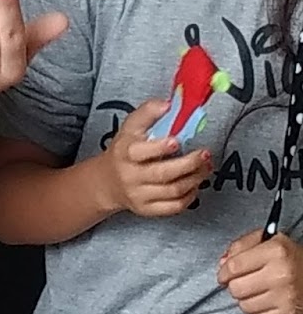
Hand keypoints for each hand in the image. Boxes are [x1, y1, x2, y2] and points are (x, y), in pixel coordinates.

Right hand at [96, 98, 211, 218]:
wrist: (108, 182)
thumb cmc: (125, 151)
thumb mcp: (130, 127)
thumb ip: (148, 113)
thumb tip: (168, 104)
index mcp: (125, 153)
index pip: (140, 152)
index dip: (160, 148)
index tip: (177, 141)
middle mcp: (130, 176)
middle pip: (163, 174)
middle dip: (189, 164)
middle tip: (204, 154)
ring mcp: (139, 195)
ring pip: (173, 190)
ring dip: (195, 178)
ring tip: (205, 166)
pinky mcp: (147, 209)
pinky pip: (174, 207)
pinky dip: (190, 196)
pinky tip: (195, 184)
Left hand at [218, 230, 302, 313]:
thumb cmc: (292, 259)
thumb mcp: (270, 241)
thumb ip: (242, 245)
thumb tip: (223, 262)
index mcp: (276, 251)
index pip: (234, 266)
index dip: (223, 272)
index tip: (223, 275)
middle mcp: (281, 273)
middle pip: (236, 288)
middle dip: (234, 285)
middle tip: (242, 282)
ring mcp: (285, 296)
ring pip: (244, 305)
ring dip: (245, 299)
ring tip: (256, 291)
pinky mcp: (287, 313)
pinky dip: (256, 310)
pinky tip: (265, 300)